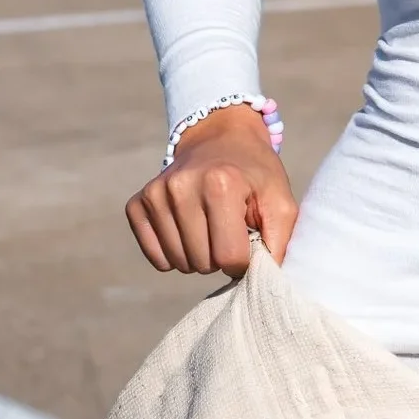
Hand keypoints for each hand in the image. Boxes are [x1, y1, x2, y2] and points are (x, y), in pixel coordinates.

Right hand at [125, 104, 295, 276]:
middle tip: (229, 232)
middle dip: (221, 258)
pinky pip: (154, 255)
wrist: (220, 139)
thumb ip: (280, 240)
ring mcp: (155, 194)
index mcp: (222, 184)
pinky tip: (189, 232)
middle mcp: (182, 187)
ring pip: (178, 263)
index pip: (229, 256)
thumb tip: (268, 279)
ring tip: (211, 229)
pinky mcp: (137, 203)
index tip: (250, 245)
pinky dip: (173, 254)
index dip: (244, 261)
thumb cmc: (255, 174)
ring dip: (198, 257)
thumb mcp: (280, 199)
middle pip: (202, 262)